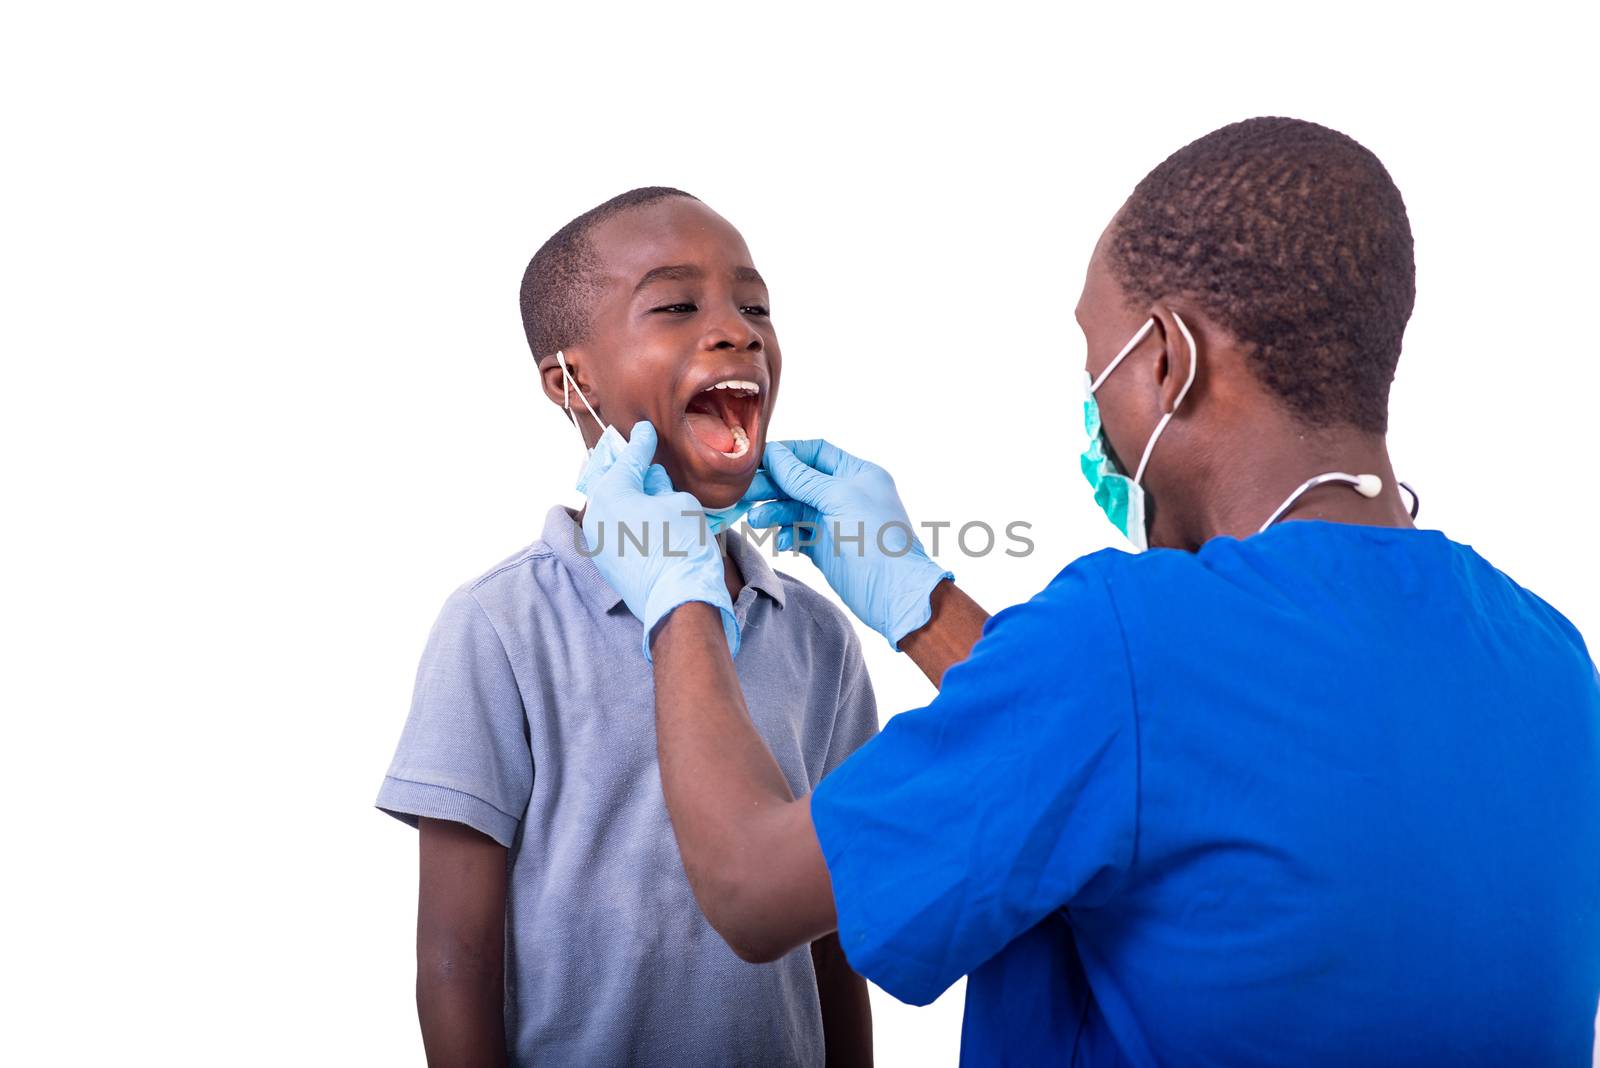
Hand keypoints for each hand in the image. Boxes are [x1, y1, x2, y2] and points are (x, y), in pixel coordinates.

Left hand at [582, 421, 738, 659]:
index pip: (629, 459)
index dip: (640, 443)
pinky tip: (646, 519)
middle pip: (611, 482)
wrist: (678, 601)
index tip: (643, 430)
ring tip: (647, 489)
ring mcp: (597, 542)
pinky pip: (614, 530)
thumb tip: (652, 483)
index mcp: (611, 492)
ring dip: (627, 497)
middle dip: (626, 468)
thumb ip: (662, 486)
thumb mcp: (680, 503)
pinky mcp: (606, 563)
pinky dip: (628, 520)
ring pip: (611, 508)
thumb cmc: (683, 546)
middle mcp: (596, 515)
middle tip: (639, 456)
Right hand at [746, 439, 951, 648]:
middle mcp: (845, 493)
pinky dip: (786, 534)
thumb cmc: (877, 539)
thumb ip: (803, 478)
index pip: (815, 453)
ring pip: (794, 507)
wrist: (892, 592)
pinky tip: (781, 540)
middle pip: (799, 481)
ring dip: (774, 511)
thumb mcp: (838, 498)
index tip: (757, 461)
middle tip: (744, 492)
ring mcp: (834, 521)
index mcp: (856, 473)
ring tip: (756, 520)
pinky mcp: (825, 547)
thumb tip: (774, 454)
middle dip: (772, 485)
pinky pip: (797, 533)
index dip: (786, 455)